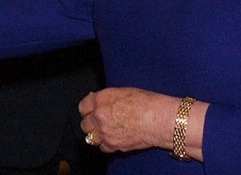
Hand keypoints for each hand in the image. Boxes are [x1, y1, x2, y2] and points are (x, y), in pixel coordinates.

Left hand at [79, 88, 203, 157]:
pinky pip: (102, 147)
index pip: (83, 107)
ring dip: (97, 135)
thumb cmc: (146, 103)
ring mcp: (105, 132)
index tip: (92, 111)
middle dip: (91, 123)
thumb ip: (106, 98)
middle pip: (85, 124)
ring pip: (91, 137)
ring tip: (107, 132)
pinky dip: (107, 145)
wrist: (158, 119)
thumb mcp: (122, 92)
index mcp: (100, 100)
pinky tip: (115, 139)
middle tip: (100, 123)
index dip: (88, 109)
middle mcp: (99, 116)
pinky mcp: (113, 145)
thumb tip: (97, 101)